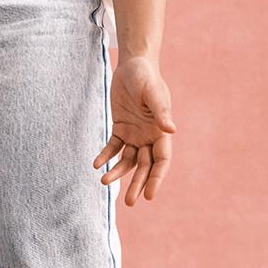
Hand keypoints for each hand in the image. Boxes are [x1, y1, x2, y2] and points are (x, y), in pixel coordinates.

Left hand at [93, 55, 174, 206]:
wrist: (133, 65)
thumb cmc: (146, 77)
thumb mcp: (153, 93)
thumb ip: (161, 112)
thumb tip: (172, 130)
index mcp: (162, 131)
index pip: (162, 160)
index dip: (157, 178)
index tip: (149, 195)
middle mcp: (150, 136)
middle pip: (145, 166)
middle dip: (138, 184)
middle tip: (130, 202)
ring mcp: (135, 134)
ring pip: (128, 160)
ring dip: (118, 172)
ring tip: (104, 182)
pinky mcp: (121, 128)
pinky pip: (113, 147)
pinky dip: (106, 156)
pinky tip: (96, 164)